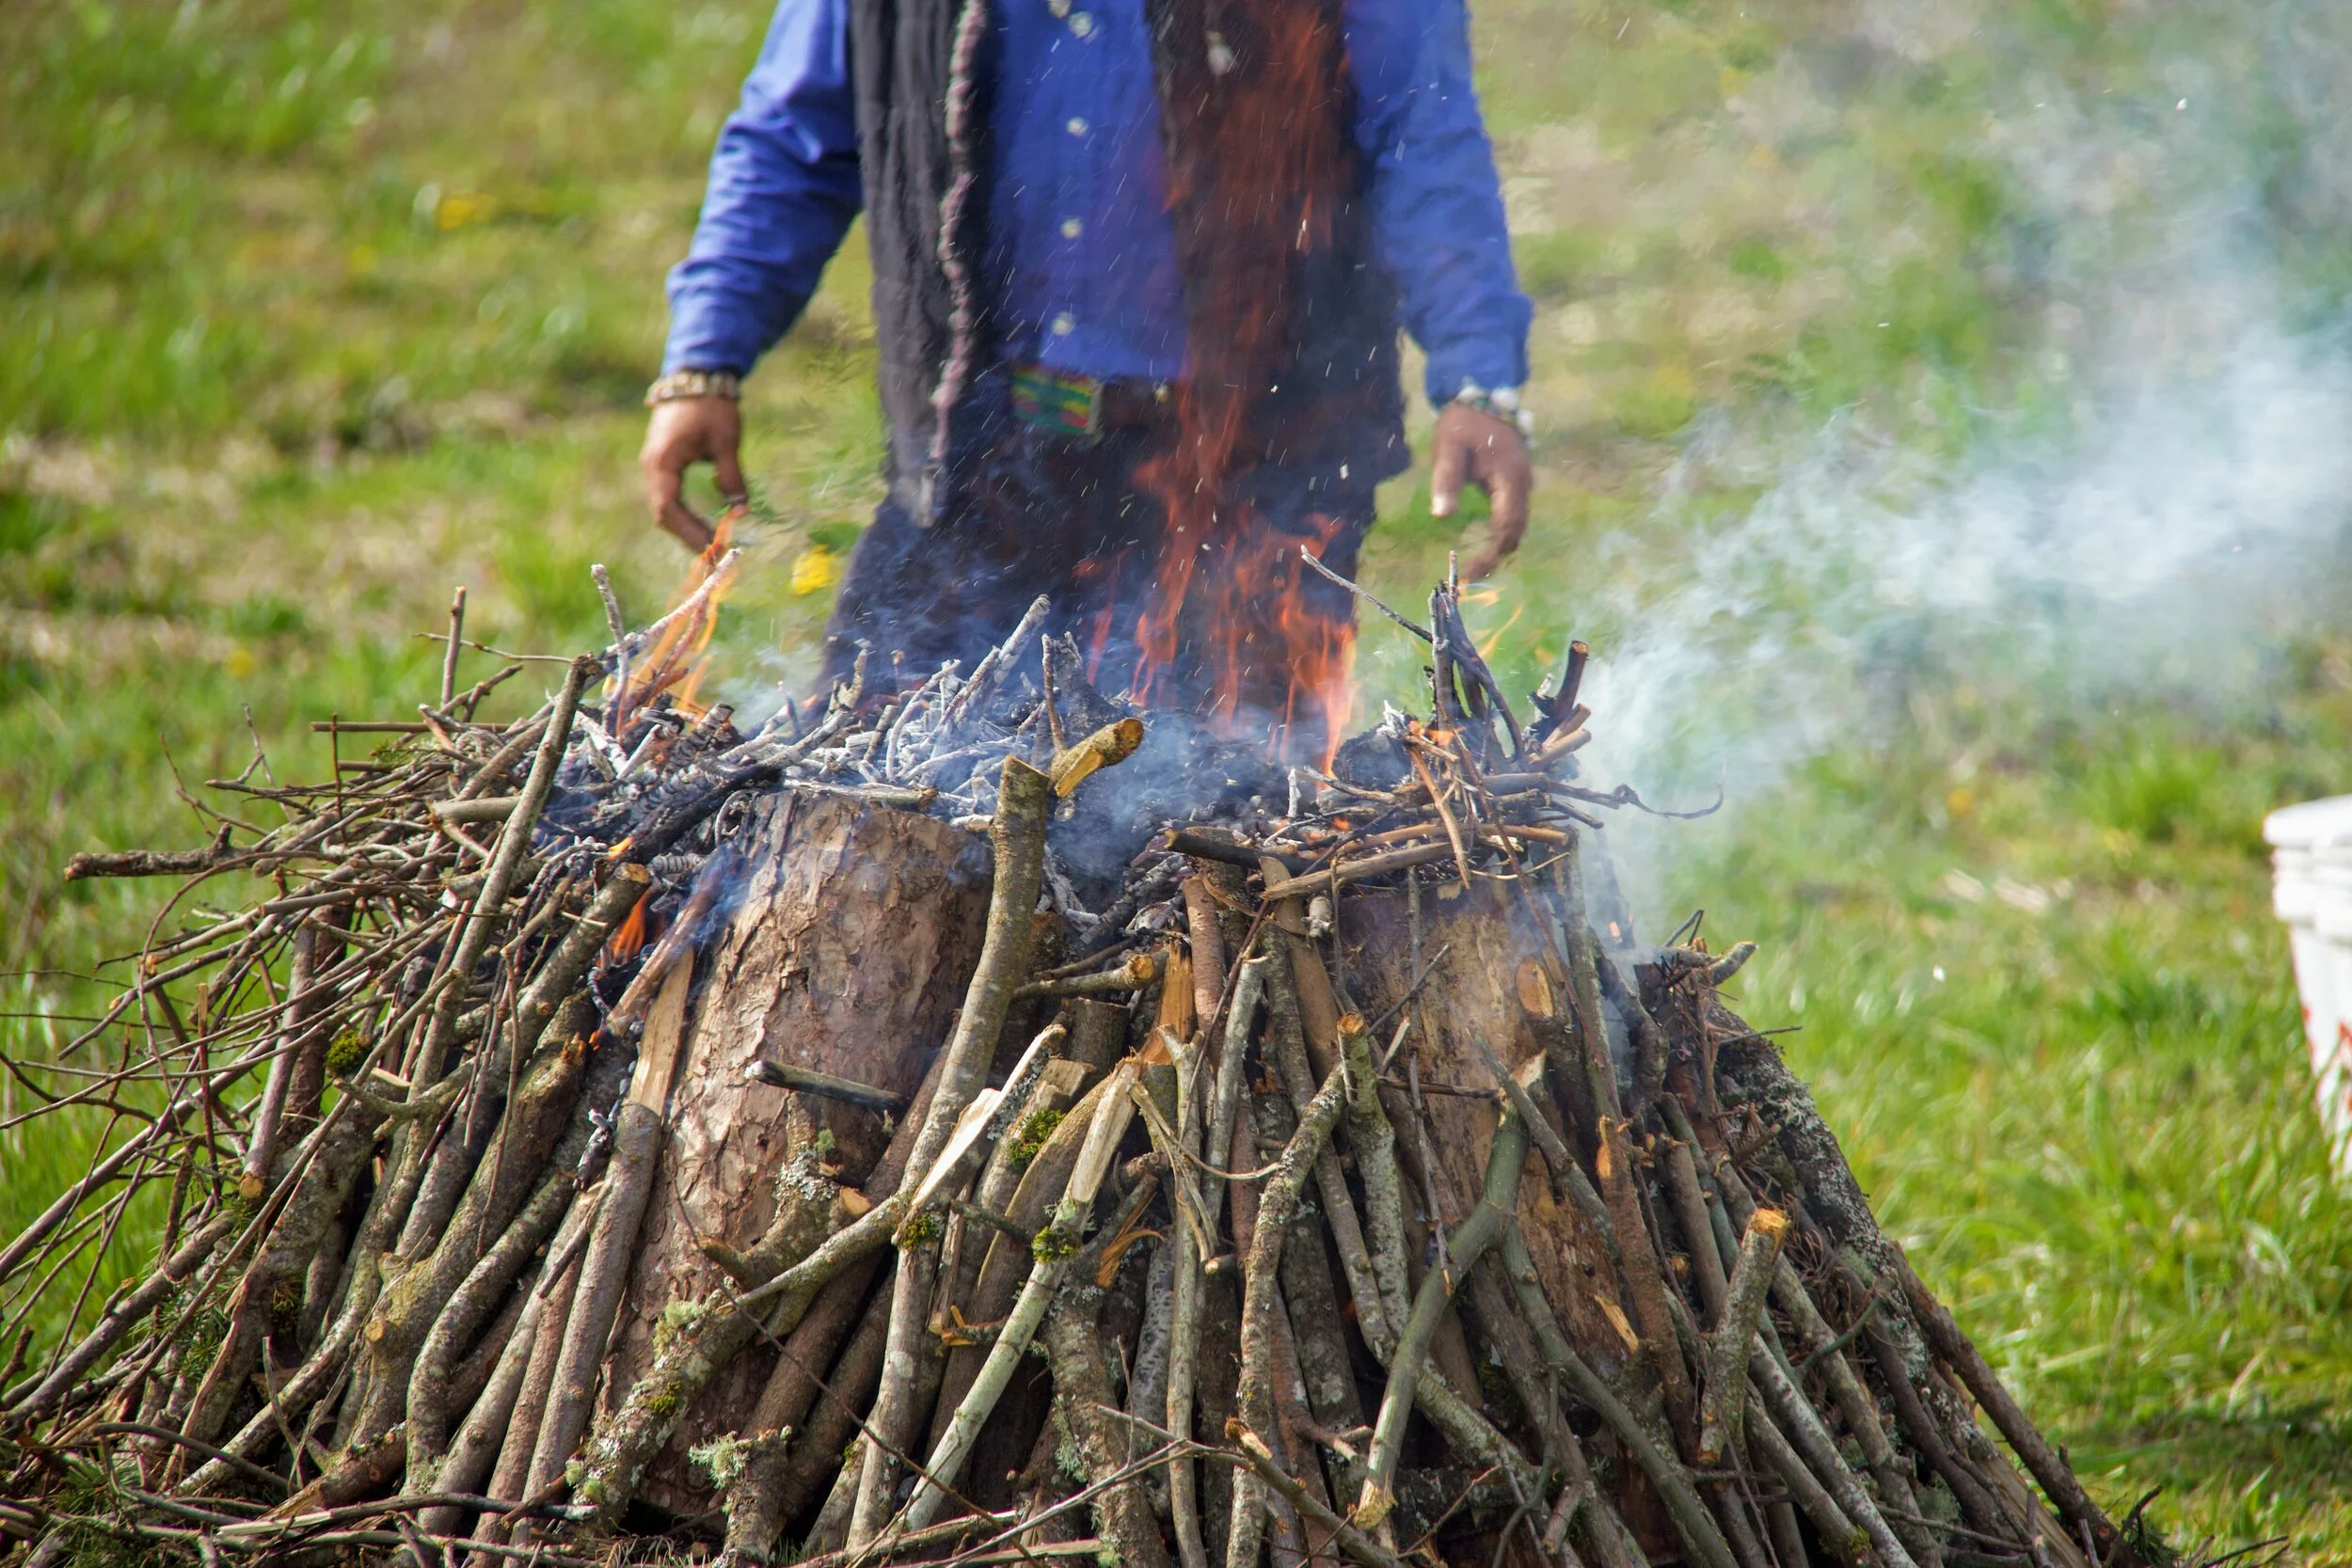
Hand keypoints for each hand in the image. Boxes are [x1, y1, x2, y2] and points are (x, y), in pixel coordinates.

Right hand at [639, 395, 745, 552]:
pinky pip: (668, 498)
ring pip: (664, 508)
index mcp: (663, 461)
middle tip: (714, 555)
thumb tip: (741, 509)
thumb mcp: (726, 440)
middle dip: (688, 536)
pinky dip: (684, 516)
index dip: (690, 532)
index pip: (670, 508)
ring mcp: (655, 466)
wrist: (695, 378)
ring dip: (685, 529)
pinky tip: (703, 528)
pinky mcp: (663, 465)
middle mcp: (652, 467)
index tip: (713, 547)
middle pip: (663, 514)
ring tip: (710, 546)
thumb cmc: (711, 406)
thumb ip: (731, 476)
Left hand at [1430, 402, 1531, 579]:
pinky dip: (1503, 531)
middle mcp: (1524, 484)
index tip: (1471, 570)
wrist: (1484, 395)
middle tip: (1470, 572)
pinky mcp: (1517, 481)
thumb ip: (1446, 480)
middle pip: (1517, 530)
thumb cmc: (1463, 423)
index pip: (1507, 527)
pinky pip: (1515, 513)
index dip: (1492, 553)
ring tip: (1477, 563)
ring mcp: (1524, 482)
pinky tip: (1486, 541)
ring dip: (1501, 545)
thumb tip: (1442, 516)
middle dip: (1497, 554)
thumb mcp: (1448, 449)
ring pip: (1519, 523)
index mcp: (1510, 479)